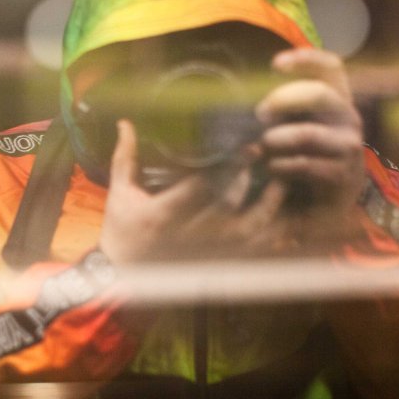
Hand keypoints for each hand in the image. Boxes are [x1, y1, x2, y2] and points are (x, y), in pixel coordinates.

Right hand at [99, 120, 297, 264]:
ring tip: (279, 184)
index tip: (244, 146)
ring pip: (245, 231)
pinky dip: (269, 236)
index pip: (198, 188)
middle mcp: (186, 234)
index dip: (224, 167)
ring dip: (267, 208)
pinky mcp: (214, 262)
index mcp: (161, 214)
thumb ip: (125, 158)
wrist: (122, 275)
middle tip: (264, 155)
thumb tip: (124, 123)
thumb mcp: (119, 193)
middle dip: (247, 179)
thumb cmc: (121, 230)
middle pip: (226, 205)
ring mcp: (203, 251)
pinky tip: (279, 216)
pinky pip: (249, 251)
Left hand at [255, 48, 365, 248]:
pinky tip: (272, 168)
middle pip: (319, 94)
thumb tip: (247, 103)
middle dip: (283, 100)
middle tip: (259, 114)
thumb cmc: (302, 158)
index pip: (331, 67)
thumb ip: (280, 112)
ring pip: (308, 134)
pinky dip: (282, 166)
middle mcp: (349, 118)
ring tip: (262, 146)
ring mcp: (349, 147)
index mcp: (337, 101)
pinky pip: (305, 164)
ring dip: (278, 139)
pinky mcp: (342, 175)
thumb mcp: (293, 127)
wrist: (323, 207)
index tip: (275, 64)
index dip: (307, 59)